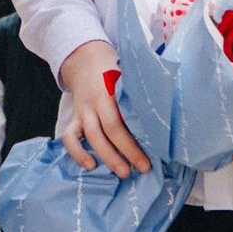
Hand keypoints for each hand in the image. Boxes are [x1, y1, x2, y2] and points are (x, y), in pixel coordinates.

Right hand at [56, 41, 146, 177]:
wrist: (85, 58)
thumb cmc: (113, 70)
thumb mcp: (128, 76)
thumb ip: (138, 95)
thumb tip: (163, 120)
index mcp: (112, 91)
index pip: (123, 119)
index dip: (135, 140)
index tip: (151, 155)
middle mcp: (96, 102)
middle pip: (110, 130)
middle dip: (126, 152)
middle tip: (142, 168)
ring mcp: (83, 110)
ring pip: (91, 136)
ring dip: (107, 157)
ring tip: (123, 173)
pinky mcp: (74, 117)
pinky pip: (69, 137)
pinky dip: (77, 152)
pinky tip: (90, 165)